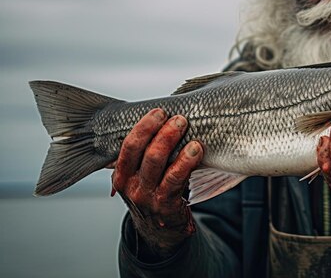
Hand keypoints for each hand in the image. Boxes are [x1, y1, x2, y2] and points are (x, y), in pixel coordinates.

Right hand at [111, 108, 202, 258]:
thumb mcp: (141, 177)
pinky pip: (175, 178)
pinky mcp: (164, 205)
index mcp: (121, 175)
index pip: (128, 146)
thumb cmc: (155, 194)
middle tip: (179, 118)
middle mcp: (130, 185)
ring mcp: (146, 196)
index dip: (144, 127)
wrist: (162, 230)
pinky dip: (186, 161)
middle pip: (142, 151)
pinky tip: (196, 149)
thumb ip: (145, 155)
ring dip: (172, 141)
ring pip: (157, 162)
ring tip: (187, 128)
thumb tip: (164, 121)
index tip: (159, 112)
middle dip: (160, 130)